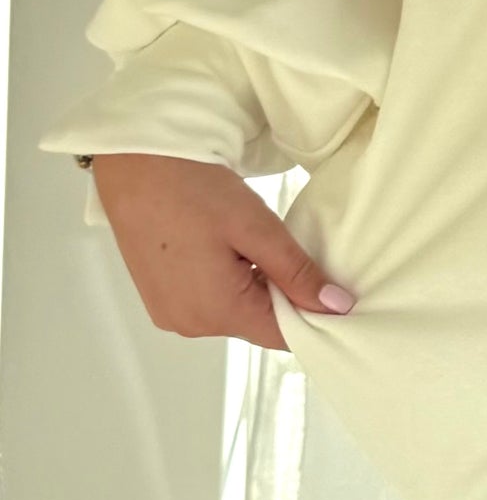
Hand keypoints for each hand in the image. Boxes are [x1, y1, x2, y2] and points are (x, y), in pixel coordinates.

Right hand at [88, 152, 357, 351]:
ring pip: (234, 314)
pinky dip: (226, 284)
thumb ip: (297, 273)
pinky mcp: (159, 299)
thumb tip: (338, 307)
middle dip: (282, 296)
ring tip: (255, 246)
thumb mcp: (257, 228)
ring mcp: (170, 314)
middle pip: (258, 325)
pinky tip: (228, 250)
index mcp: (217, 313)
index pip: (283, 336)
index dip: (314, 315)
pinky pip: (208, 304)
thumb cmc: (194, 190)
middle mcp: (190, 325)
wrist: (135, 163)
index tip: (332, 287)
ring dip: (254, 288)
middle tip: (289, 251)